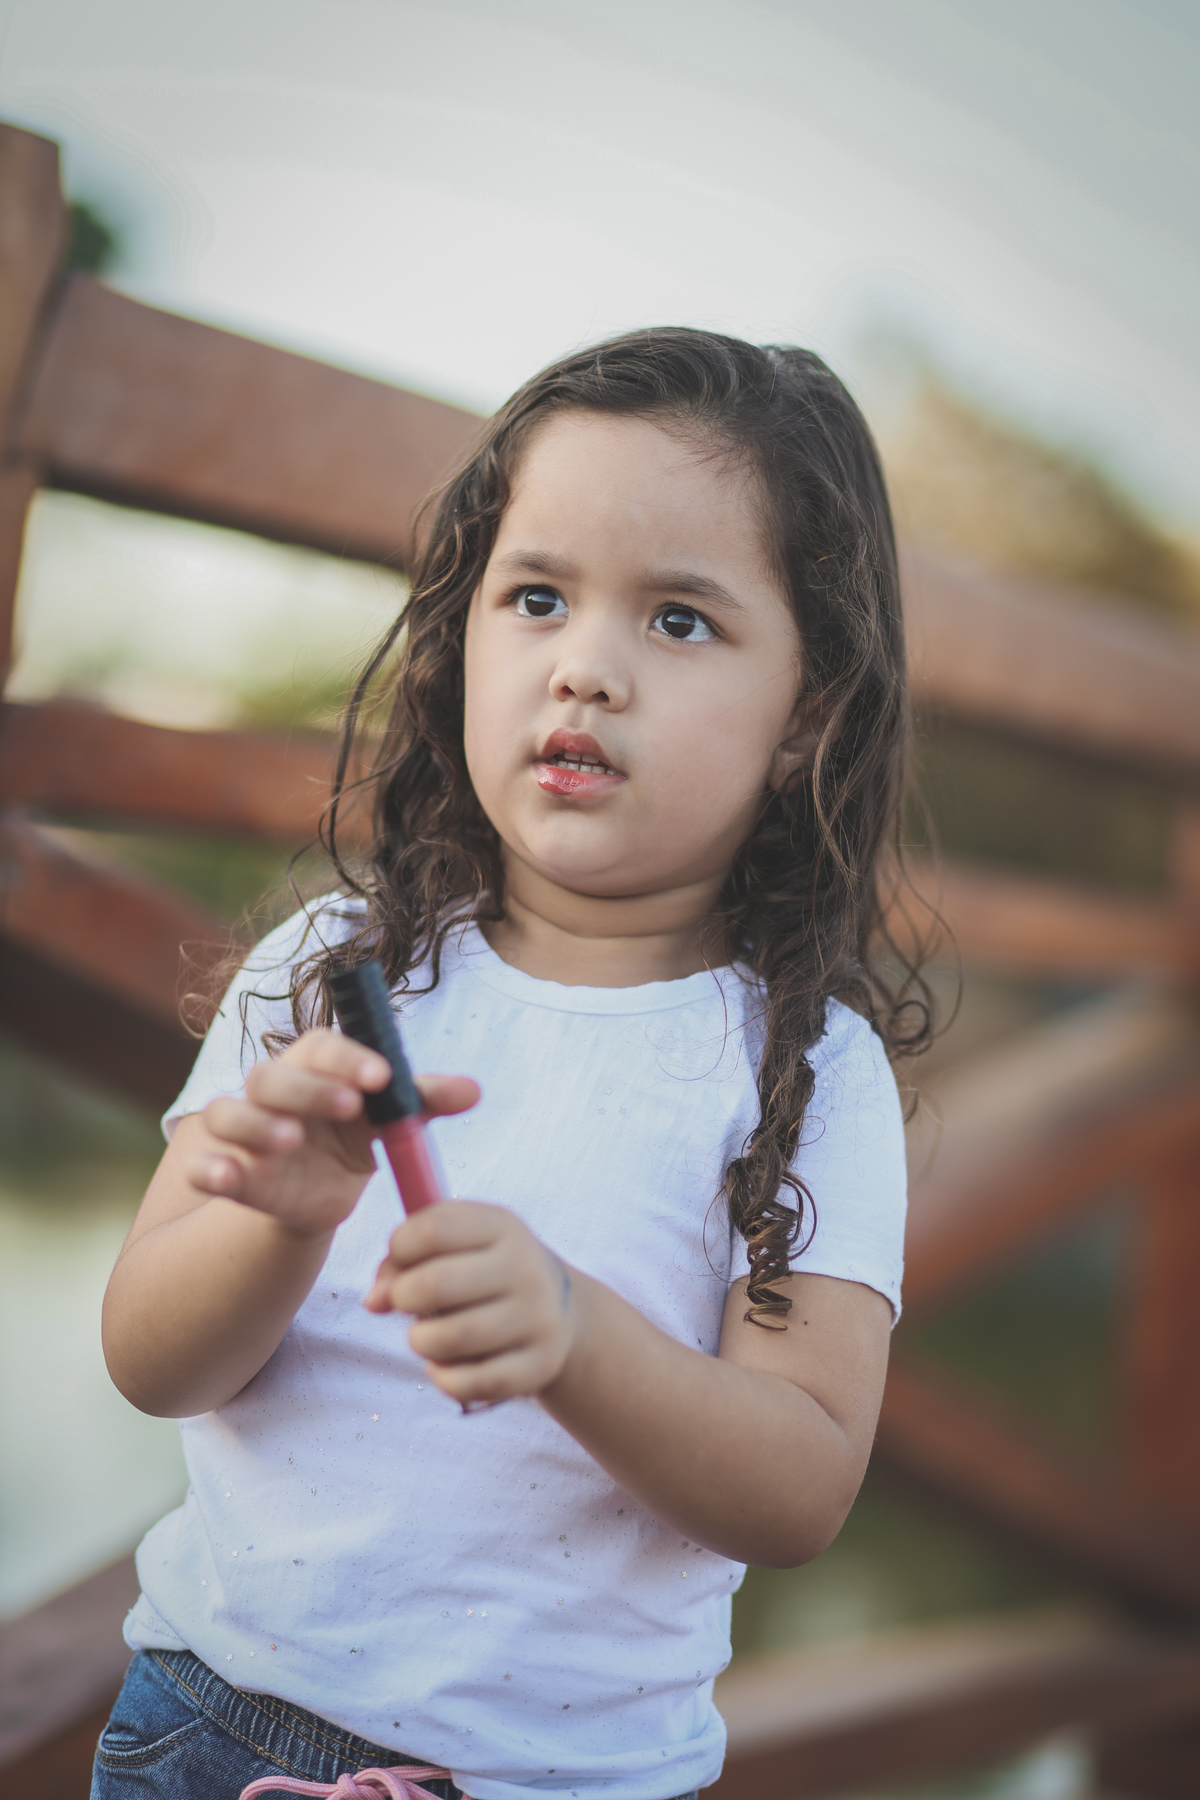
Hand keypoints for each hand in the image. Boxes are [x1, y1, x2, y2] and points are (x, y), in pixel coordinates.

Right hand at [192, 1029, 478, 1237]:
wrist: (323, 1191)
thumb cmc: (356, 1136)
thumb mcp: (391, 1119)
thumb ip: (423, 1101)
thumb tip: (474, 1090)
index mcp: (317, 1066)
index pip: (325, 1047)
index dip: (351, 1058)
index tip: (383, 1077)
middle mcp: (273, 1090)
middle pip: (272, 1075)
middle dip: (308, 1088)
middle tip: (349, 1106)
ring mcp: (247, 1130)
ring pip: (230, 1112)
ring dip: (256, 1123)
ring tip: (289, 1141)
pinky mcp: (230, 1171)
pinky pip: (205, 1164)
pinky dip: (209, 1168)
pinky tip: (223, 1176)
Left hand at [365, 1203, 575, 1403]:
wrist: (560, 1311)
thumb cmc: (483, 1273)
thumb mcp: (455, 1246)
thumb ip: (403, 1260)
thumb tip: (373, 1301)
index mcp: (501, 1226)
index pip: (433, 1229)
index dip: (399, 1248)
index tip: (401, 1262)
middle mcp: (525, 1267)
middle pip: (436, 1284)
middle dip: (403, 1298)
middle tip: (406, 1304)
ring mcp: (537, 1318)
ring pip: (451, 1338)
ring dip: (420, 1340)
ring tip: (424, 1336)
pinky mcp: (539, 1365)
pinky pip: (471, 1383)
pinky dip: (443, 1378)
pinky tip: (442, 1366)